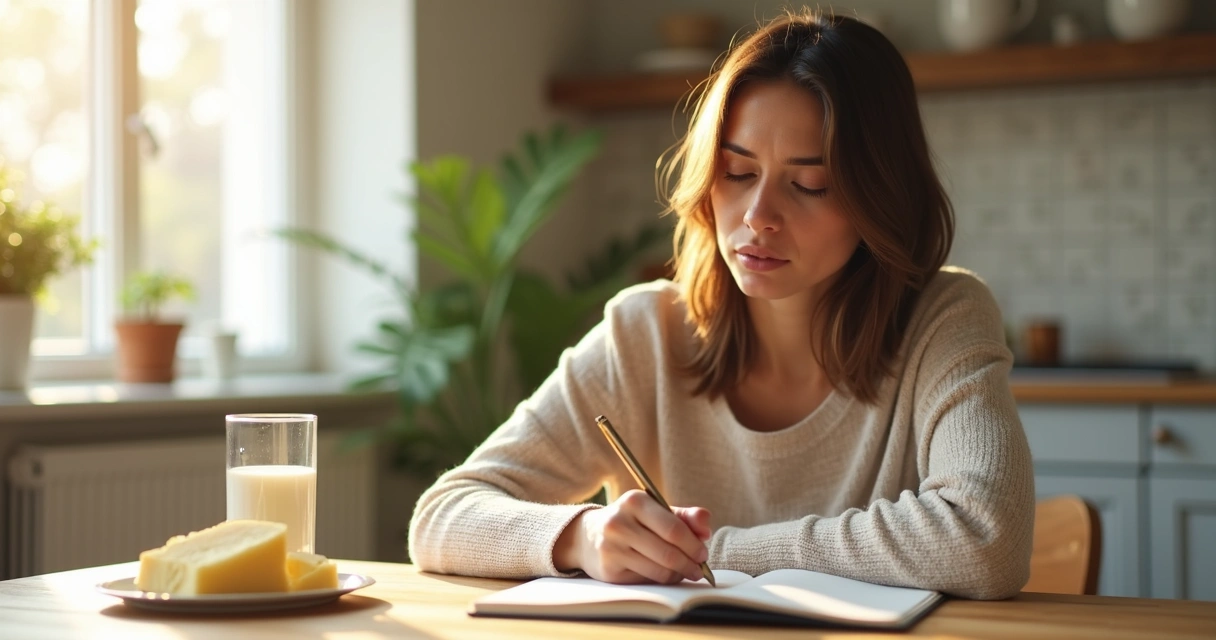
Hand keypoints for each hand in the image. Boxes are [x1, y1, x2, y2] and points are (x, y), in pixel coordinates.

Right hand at [554, 490, 711, 583]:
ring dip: (678, 574)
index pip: (674, 529)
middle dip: (690, 564)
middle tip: (700, 569)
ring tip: (685, 572)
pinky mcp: (608, 570)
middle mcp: (619, 523)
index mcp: (635, 501)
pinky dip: (662, 579)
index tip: (703, 554)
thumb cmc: (632, 521)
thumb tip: (706, 528)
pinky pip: (646, 580)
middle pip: (668, 553)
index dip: (693, 545)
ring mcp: (611, 548)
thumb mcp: (655, 511)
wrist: (588, 536)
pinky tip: (665, 574)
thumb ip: (685, 516)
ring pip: (659, 570)